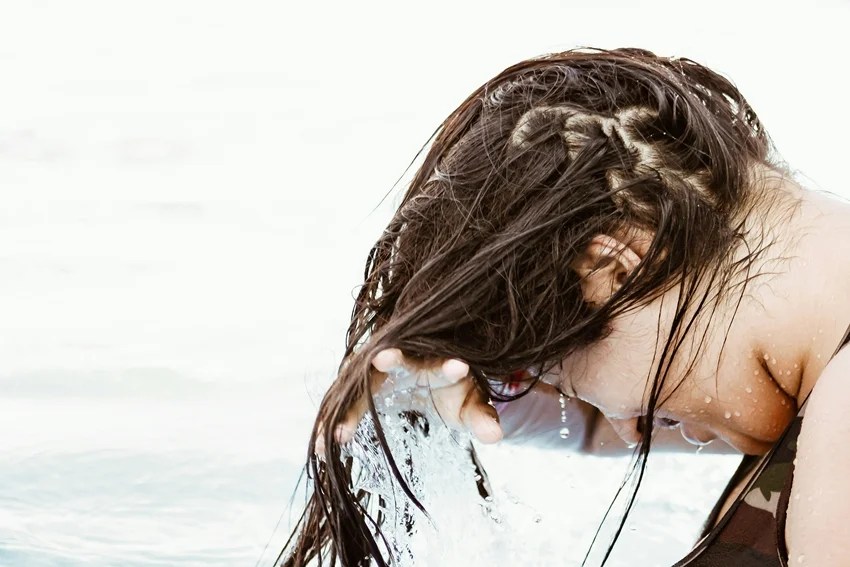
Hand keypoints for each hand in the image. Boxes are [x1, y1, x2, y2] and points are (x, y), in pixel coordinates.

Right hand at [324, 348, 502, 450]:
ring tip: (334, 435)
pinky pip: (343, 403)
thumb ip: (481, 418)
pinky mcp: (359, 386)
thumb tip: (496, 436)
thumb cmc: (452, 392)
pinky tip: (319, 448)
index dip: (449, 367)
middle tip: (381, 360)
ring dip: (346, 408)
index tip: (458, 368)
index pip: (443, 362)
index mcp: (435, 363)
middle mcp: (403, 360)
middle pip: (393, 357)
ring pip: (360, 384)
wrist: (428, 380)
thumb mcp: (470, 407)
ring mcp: (376, 371)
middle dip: (388, 360)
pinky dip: (332, 423)